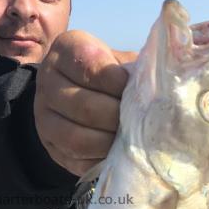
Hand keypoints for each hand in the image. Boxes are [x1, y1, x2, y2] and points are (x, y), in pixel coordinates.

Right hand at [34, 30, 136, 176]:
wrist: (80, 92)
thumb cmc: (111, 74)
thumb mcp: (120, 60)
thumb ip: (136, 68)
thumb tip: (165, 86)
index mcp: (66, 49)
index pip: (89, 66)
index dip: (116, 82)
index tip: (133, 89)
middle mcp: (47, 80)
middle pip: (83, 106)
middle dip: (116, 117)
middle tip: (137, 120)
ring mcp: (43, 116)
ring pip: (76, 137)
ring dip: (108, 141)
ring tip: (129, 137)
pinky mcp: (50, 145)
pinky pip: (75, 159)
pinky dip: (100, 159)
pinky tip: (116, 151)